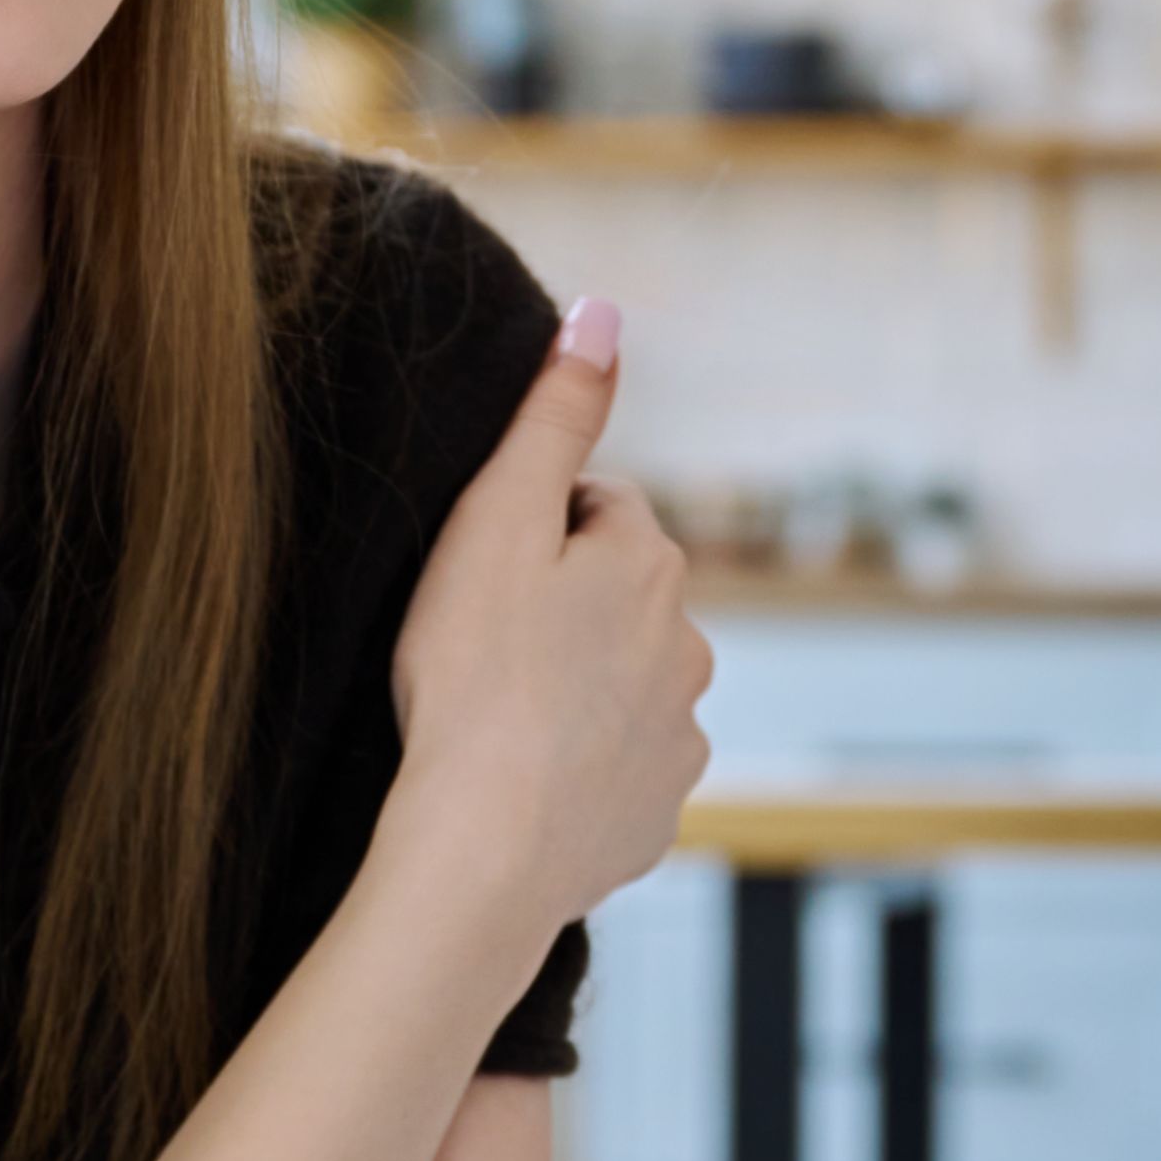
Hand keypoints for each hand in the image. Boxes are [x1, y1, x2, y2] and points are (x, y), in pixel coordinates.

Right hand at [381, 301, 710, 954]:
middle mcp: (687, 645)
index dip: (534, 532)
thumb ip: (553, 415)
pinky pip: (618, 769)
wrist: (484, 848)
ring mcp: (678, 737)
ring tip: (500, 720)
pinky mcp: (657, 813)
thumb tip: (604, 312)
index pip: (601, 510)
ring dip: (577, 689)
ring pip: (625, 684)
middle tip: (481, 646)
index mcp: (650, 564)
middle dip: (565, 609)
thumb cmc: (473, 677)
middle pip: (621, 598)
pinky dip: (582, 769)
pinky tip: (523, 782)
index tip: (482, 573)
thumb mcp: (498, 519)